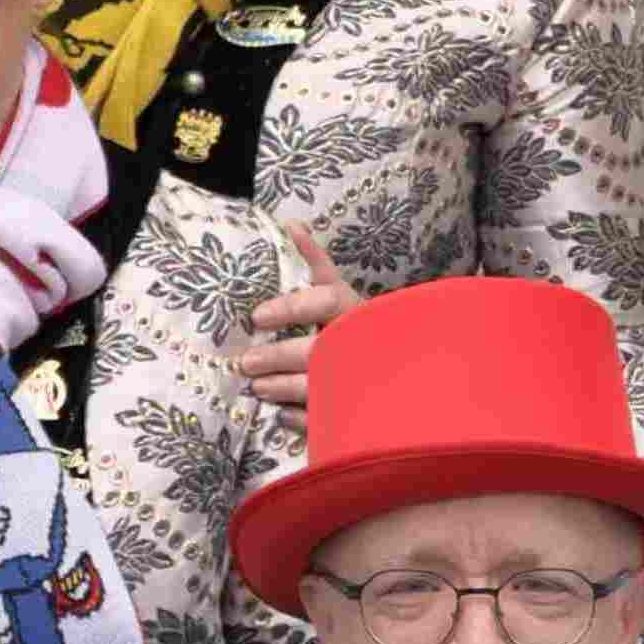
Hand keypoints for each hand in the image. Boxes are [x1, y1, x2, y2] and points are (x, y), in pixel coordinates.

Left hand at [236, 219, 354, 418]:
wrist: (397, 367)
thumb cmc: (351, 325)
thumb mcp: (336, 291)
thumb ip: (314, 262)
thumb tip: (290, 224)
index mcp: (353, 308)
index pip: (326, 300)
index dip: (292, 307)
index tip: (257, 316)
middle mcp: (357, 342)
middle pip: (316, 349)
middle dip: (277, 356)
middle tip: (245, 362)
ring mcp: (357, 379)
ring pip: (317, 387)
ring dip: (282, 387)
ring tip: (256, 386)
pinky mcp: (353, 410)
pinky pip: (324, 419)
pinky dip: (300, 418)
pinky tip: (281, 414)